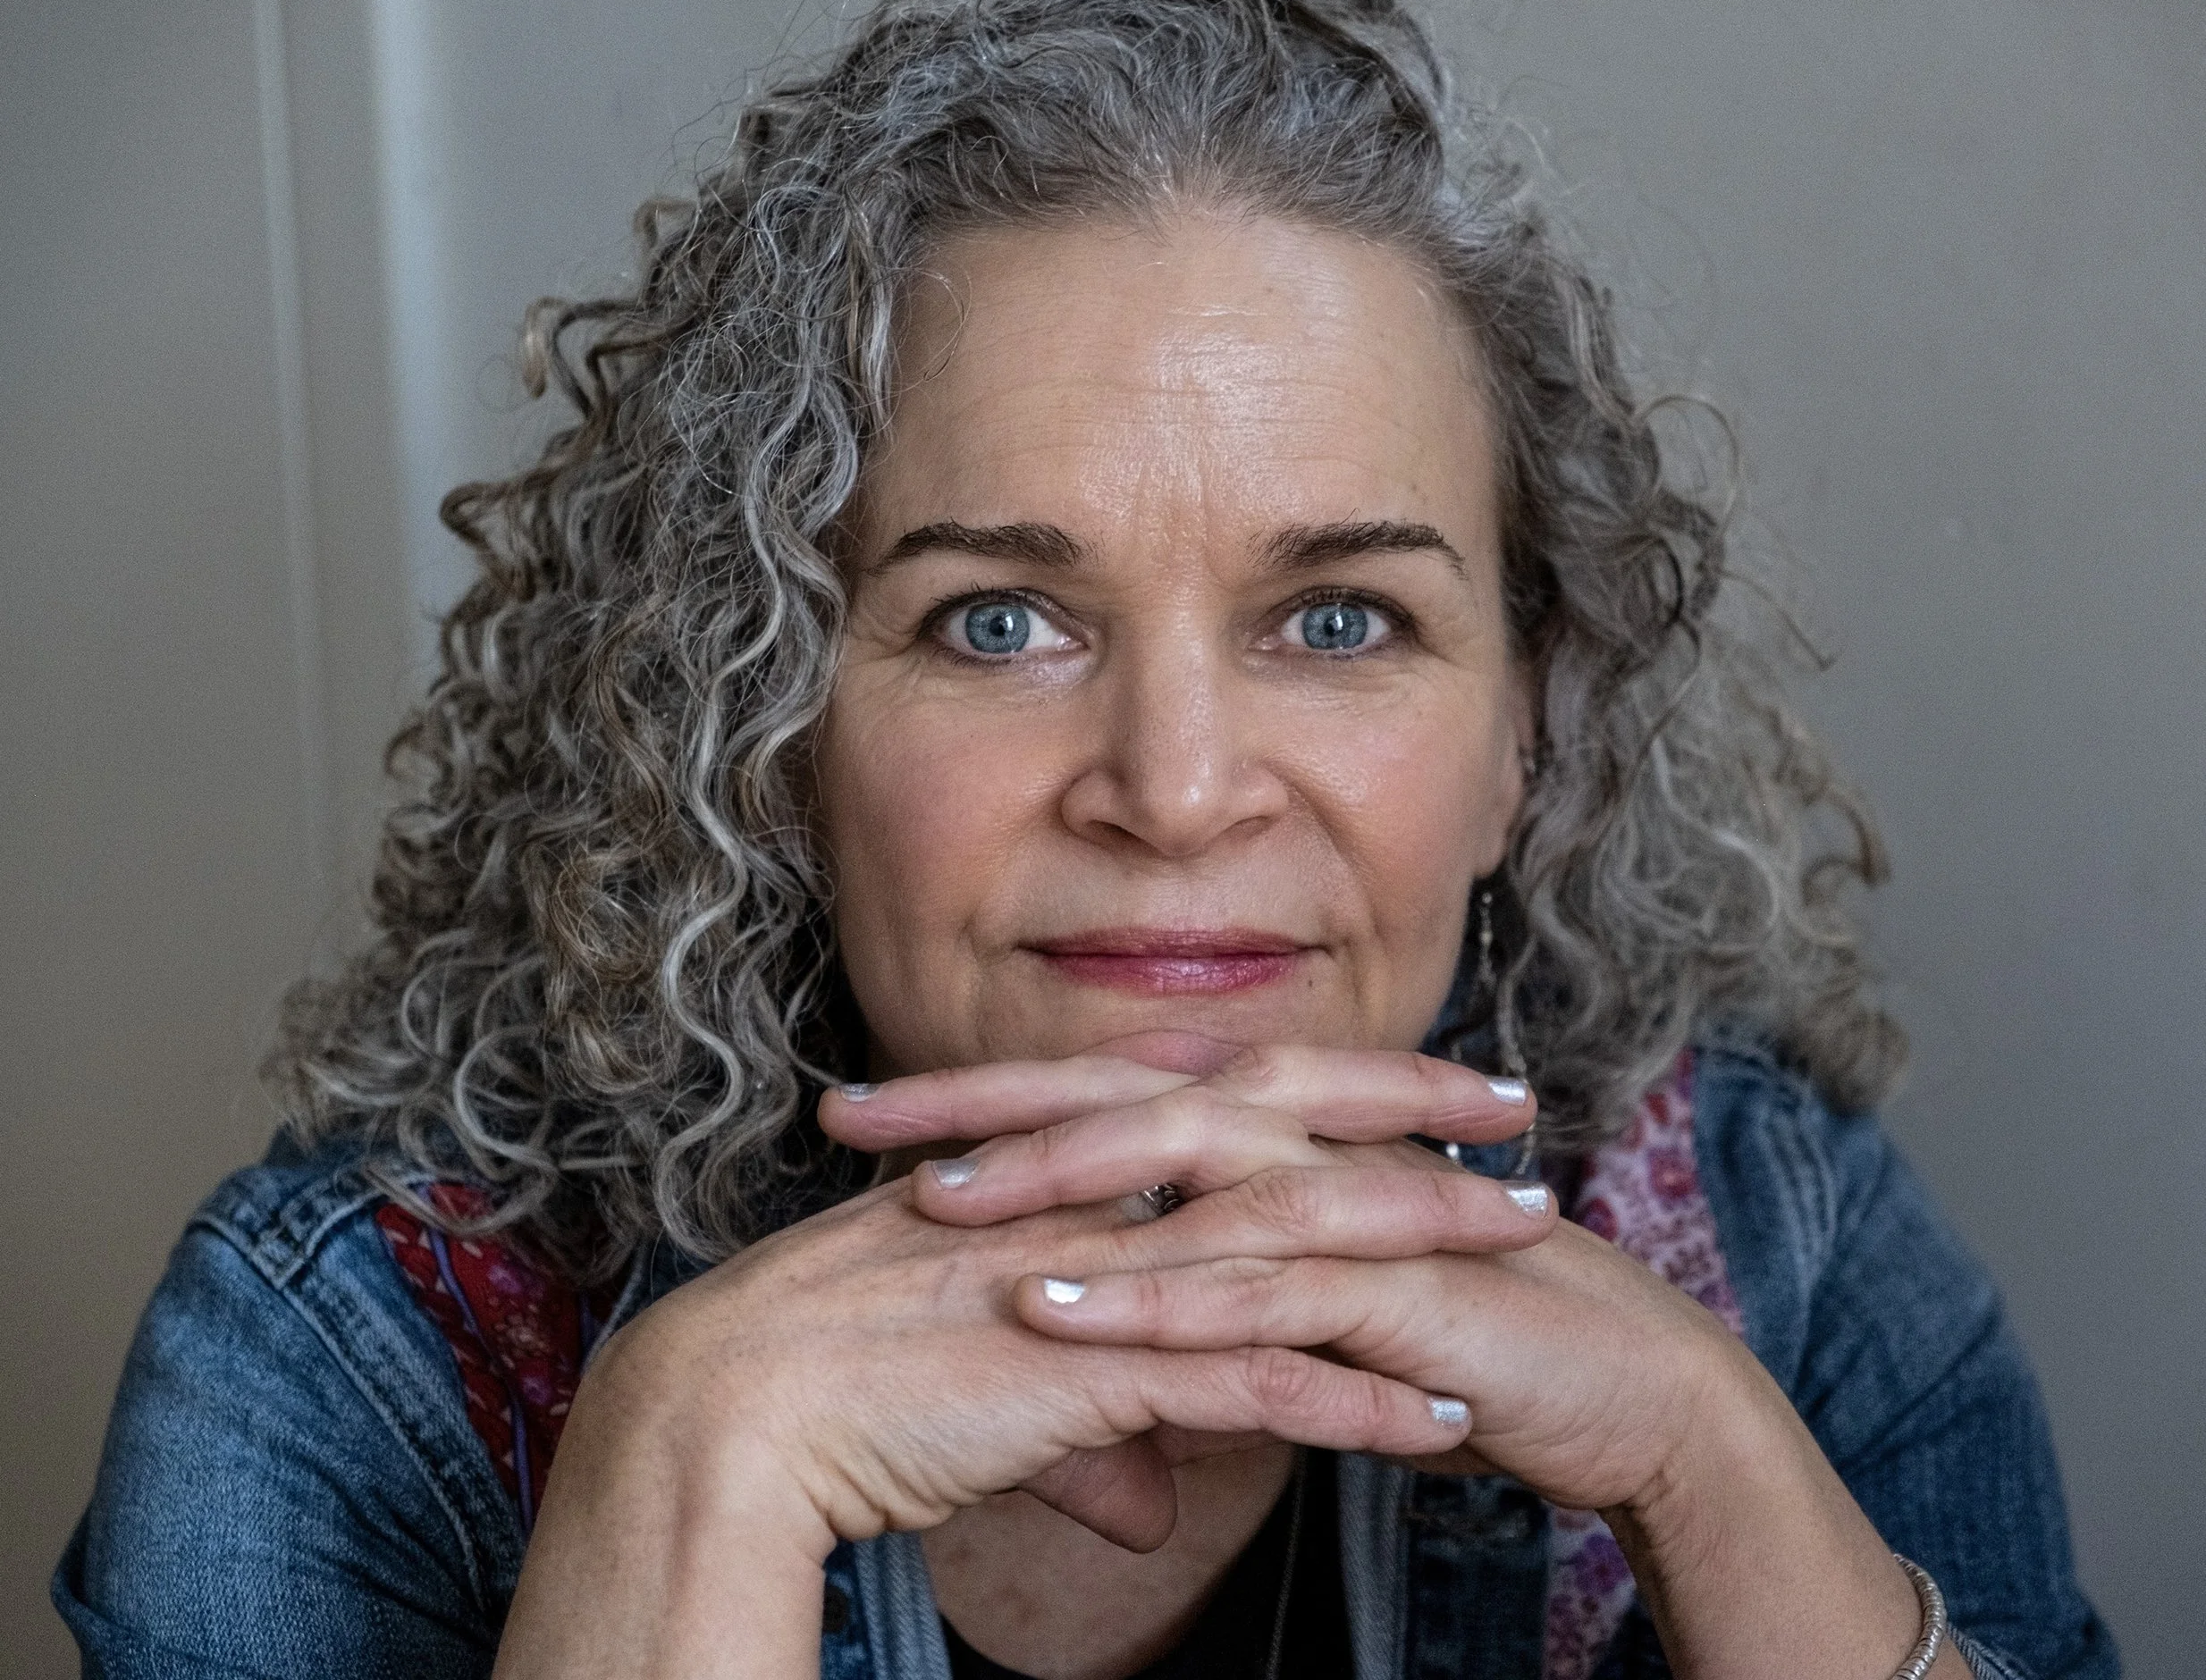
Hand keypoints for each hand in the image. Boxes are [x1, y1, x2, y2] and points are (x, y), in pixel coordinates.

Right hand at [496, 1048, 1538, 1679]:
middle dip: (1414, 1117)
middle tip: (1520, 1106)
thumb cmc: (836, 1381)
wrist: (732, 1414)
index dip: (1329, 1080)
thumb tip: (1154, 1487)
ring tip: (1536, 1257)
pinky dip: (1359, 1410)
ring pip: (1299, 1248)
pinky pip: (1257, 1386)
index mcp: (1061, 1163)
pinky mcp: (1096, 1367)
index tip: (1415, 1076)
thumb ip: (1093, 1425)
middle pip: (1288, 1136)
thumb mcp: (984, 1383)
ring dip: (1429, 1257)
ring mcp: (1101, 1272)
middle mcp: (1091, 1193)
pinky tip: (1445, 1431)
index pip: (1223, 1098)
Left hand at [864, 1044, 1966, 1679]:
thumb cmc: (1446, 1322)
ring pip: (1174, 1171)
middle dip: (976, 1107)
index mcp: (1266, 1123)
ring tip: (928, 1209)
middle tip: (848, 1119)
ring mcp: (1345, 1194)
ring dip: (1050, 1187)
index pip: (1096, 1088)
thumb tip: (1084, 1268)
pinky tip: (1063, 1308)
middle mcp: (1297, 1134)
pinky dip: (1153, 1295)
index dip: (971, 1093)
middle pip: (1111, 1095)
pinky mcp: (1391, 1277)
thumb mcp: (1296, 1283)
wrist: (1618, 1379)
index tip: (852, 1110)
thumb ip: (1196, 1261)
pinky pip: (1253, 1284)